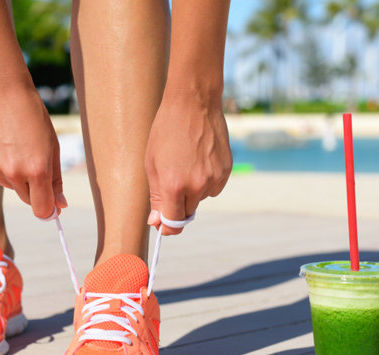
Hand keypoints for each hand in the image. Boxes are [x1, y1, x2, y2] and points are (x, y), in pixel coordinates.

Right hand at [0, 86, 66, 217]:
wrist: (2, 93)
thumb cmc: (33, 117)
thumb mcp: (53, 147)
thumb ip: (56, 179)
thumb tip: (60, 205)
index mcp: (37, 170)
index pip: (42, 209)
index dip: (48, 210)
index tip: (52, 206)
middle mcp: (14, 173)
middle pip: (27, 200)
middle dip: (35, 190)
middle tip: (35, 164)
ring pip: (11, 186)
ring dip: (17, 175)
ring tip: (17, 147)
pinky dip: (0, 166)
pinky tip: (2, 145)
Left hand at [145, 89, 231, 234]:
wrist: (193, 103)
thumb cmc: (166, 131)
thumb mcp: (152, 164)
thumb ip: (156, 196)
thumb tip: (157, 222)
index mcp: (174, 186)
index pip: (173, 222)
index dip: (166, 226)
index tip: (162, 225)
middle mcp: (197, 186)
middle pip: (187, 212)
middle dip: (178, 205)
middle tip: (172, 180)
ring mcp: (215, 178)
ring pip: (201, 199)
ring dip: (193, 190)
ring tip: (186, 162)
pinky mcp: (226, 170)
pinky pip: (214, 187)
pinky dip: (206, 180)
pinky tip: (199, 159)